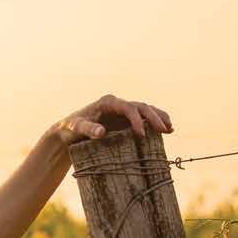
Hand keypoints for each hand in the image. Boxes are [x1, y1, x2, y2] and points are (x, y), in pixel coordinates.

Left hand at [52, 93, 173, 146]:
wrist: (67, 131)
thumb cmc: (70, 129)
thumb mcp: (76, 129)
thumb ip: (88, 129)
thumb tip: (101, 133)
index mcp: (108, 103)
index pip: (128, 108)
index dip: (136, 120)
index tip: (141, 135)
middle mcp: (118, 104)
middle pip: (141, 107)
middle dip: (153, 118)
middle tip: (164, 130)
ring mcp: (122, 111)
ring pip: (145, 111)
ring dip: (158, 118)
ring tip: (170, 129)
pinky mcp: (124, 120)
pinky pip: (143, 119)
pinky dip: (154, 123)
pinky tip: (166, 130)